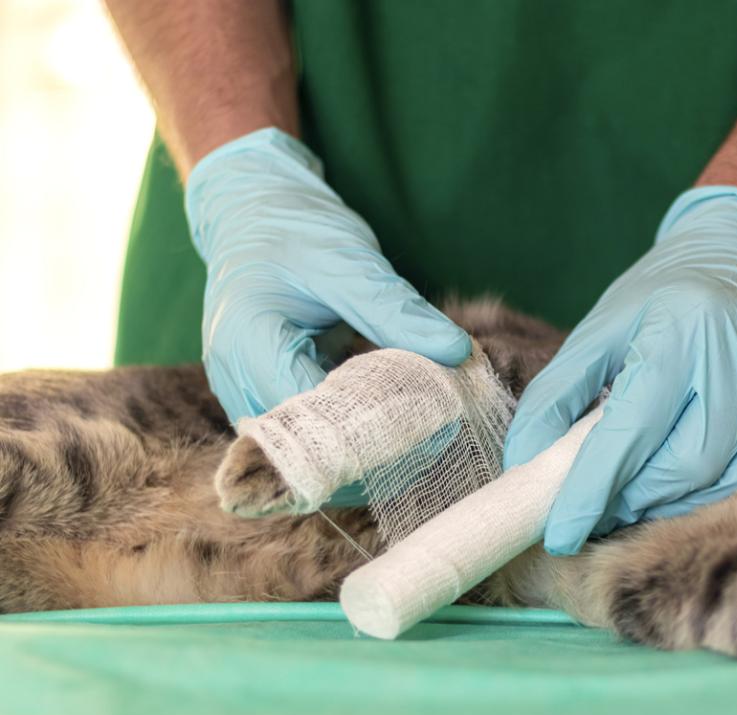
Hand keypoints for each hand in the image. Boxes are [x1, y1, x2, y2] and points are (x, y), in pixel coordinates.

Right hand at [186, 127, 471, 422]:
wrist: (255, 208)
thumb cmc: (297, 228)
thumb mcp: (352, 263)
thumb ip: (399, 312)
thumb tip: (458, 353)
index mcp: (249, 342)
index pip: (308, 414)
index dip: (368, 426)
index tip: (428, 421)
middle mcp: (235, 377)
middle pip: (304, 439)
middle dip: (367, 441)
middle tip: (434, 432)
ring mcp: (243, 388)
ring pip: (304, 441)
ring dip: (357, 437)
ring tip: (417, 428)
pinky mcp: (264, 390)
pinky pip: (305, 422)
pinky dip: (346, 421)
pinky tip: (390, 413)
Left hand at [504, 186, 736, 554]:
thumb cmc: (664, 297)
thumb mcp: (599, 329)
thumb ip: (557, 394)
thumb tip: (526, 463)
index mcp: (677, 332)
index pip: (629, 432)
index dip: (592, 490)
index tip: (562, 533)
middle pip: (687, 466)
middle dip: (638, 499)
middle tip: (610, 504)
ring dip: (692, 501)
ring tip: (658, 492)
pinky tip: (733, 478)